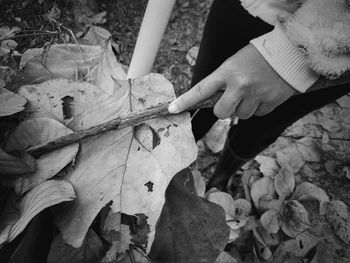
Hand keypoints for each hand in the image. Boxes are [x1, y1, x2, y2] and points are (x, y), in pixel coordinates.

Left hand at [168, 44, 297, 118]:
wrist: (290, 52)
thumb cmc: (258, 55)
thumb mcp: (235, 62)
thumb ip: (223, 80)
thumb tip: (216, 101)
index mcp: (228, 71)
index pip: (201, 90)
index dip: (185, 101)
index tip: (172, 109)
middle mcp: (240, 85)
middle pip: (221, 113)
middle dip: (223, 110)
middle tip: (231, 100)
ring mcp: (256, 95)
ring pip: (241, 116)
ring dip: (244, 108)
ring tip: (253, 91)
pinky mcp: (271, 102)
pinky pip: (258, 114)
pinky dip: (259, 107)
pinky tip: (264, 94)